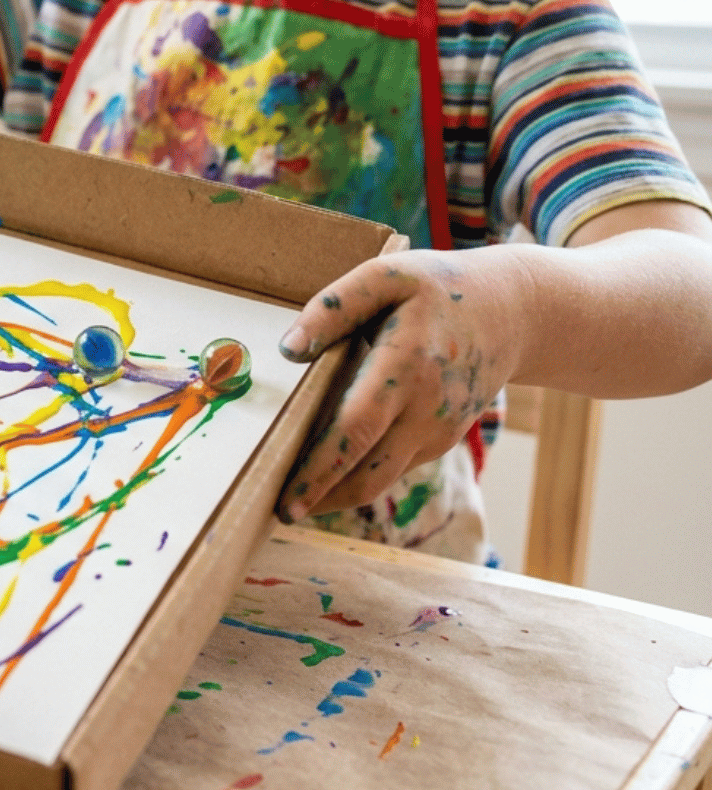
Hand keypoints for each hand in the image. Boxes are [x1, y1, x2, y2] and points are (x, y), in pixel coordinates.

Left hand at [274, 247, 531, 521]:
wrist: (513, 314)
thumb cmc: (438, 289)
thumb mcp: (386, 277)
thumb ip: (334, 308)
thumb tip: (289, 348)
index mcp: (406, 366)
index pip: (356, 429)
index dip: (320, 469)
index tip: (287, 499)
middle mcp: (425, 409)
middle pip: (369, 473)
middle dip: (321, 499)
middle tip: (276, 512)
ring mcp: (437, 431)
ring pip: (381, 479)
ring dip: (337, 495)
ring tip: (294, 499)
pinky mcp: (440, 440)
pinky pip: (394, 466)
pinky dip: (359, 476)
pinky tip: (329, 473)